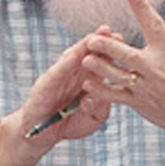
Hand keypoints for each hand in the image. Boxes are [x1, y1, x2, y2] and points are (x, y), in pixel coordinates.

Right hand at [15, 36, 113, 151]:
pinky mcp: (45, 86)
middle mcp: (74, 76)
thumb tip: (104, 96)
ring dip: (82, 47)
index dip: (110, 51)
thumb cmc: (70, 124)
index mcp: (88, 81)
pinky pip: (57, 74)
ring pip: (71, 60)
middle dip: (98, 42)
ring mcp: (58, 79)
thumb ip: (100, 108)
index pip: (100, 63)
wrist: (41, 134)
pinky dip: (65, 65)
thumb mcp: (93, 118)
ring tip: (94, 36)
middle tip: (110, 31)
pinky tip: (74, 56)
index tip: (122, 40)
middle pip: (87, 56)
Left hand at [80, 0, 164, 143]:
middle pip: (130, 57)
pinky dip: (102, 92)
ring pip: (119, 76)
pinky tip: (88, 83)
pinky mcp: (139, 103)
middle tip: (93, 39)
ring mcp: (147, 88)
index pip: (155, 27)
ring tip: (86, 59)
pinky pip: (117, 97)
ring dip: (102, 68)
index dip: (143, 9)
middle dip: (110, 48)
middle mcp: (158, 70)